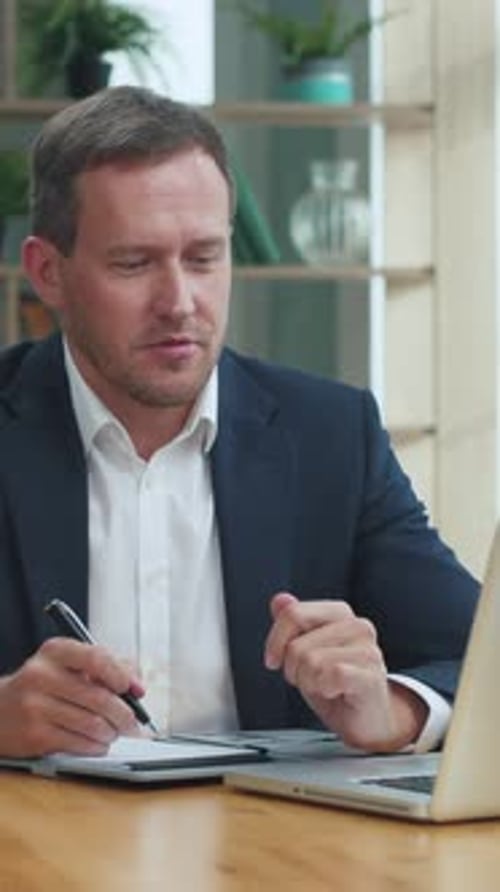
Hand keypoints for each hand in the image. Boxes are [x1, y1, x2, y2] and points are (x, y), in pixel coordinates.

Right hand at [0, 638, 144, 757]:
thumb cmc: (45, 685)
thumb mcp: (69, 664)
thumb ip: (107, 666)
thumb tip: (137, 688)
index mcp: (55, 651)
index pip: (96, 658)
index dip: (120, 676)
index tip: (131, 689)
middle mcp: (41, 675)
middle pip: (99, 697)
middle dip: (124, 714)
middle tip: (132, 723)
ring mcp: (35, 706)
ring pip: (92, 724)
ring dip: (111, 733)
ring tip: (114, 733)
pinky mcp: (34, 734)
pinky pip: (79, 743)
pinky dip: (96, 746)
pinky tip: (98, 743)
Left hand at [264, 592, 427, 751]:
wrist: (365, 721)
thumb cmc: (334, 685)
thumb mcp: (304, 651)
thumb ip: (293, 624)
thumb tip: (279, 599)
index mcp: (339, 614)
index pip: (293, 613)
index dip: (275, 641)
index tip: (274, 661)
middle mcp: (357, 626)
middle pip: (297, 645)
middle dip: (293, 669)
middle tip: (310, 679)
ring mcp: (368, 650)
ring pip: (311, 662)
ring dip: (309, 683)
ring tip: (324, 687)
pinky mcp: (371, 675)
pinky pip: (331, 675)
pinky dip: (324, 689)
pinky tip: (335, 692)